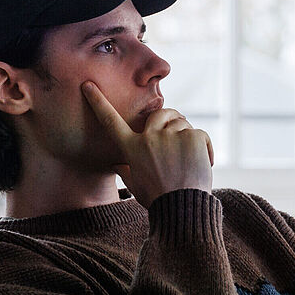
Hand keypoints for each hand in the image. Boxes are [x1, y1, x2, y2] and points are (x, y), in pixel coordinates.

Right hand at [82, 81, 213, 207]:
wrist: (182, 208)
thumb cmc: (158, 199)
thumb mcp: (135, 185)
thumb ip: (126, 171)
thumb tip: (117, 165)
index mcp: (132, 148)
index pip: (110, 121)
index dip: (98, 102)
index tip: (88, 85)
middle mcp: (149, 137)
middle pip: (159, 113)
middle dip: (169, 117)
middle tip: (178, 129)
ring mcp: (171, 135)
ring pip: (182, 124)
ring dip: (187, 136)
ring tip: (191, 160)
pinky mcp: (192, 137)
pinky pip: (200, 133)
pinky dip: (206, 147)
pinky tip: (206, 163)